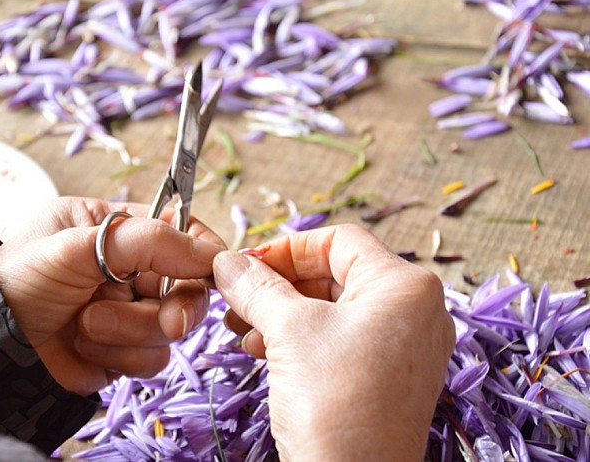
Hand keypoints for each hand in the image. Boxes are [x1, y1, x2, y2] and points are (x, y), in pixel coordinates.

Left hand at [0, 197, 223, 395]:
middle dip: (174, 308)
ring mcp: (129, 312)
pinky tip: (82, 344)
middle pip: (190, 289)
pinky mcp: (123, 351)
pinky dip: (117, 355)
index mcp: (121, 230)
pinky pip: (150, 360)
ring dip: (128, 331)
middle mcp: (132, 270)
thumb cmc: (19, 278)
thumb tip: (212, 255)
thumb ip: (149, 242)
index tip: (213, 273)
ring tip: (84, 323)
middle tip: (165, 321)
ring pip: (170, 330)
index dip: (204, 254)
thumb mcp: (79, 244)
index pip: (184, 232)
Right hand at [213, 224, 454, 460]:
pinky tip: (262, 351)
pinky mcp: (388, 378)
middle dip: (279, 285)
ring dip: (282, 313)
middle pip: (335, 274)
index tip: (246, 264)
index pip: (340, 241)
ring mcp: (404, 348)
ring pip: (333, 309)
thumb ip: (257, 287)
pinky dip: (300, 340)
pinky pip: (340, 341)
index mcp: (405, 286)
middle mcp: (415, 312)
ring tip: (241, 328)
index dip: (287, 248)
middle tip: (237, 296)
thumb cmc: (335, 403)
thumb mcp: (289, 332)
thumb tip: (228, 262)